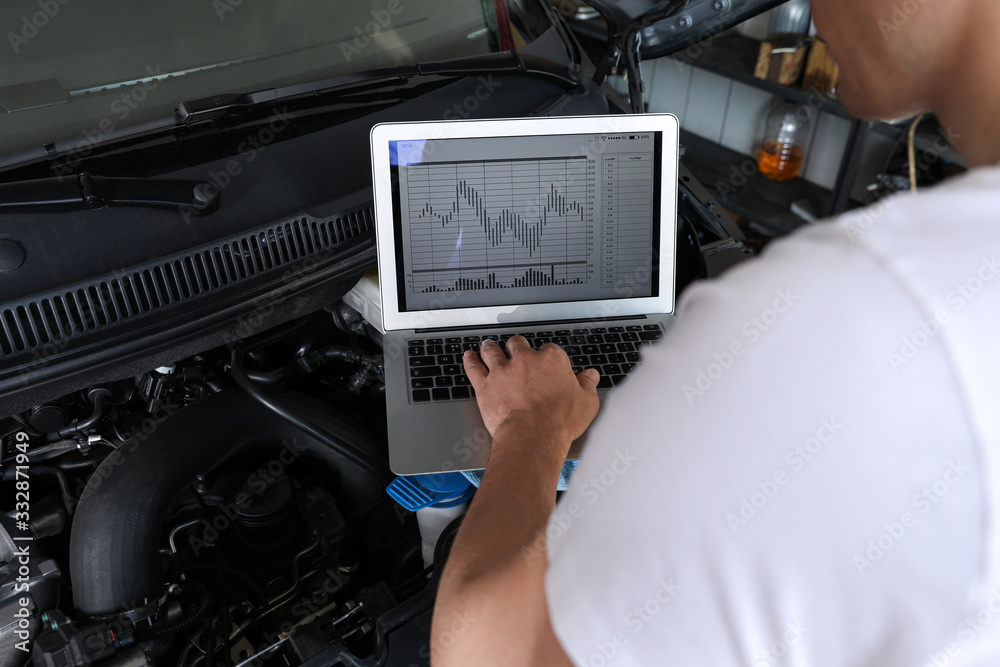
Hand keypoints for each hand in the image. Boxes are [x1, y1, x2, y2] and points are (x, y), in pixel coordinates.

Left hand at [463, 336, 600, 445]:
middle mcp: (525, 359)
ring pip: (493, 350)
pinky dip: (470, 360)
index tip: (545, 363)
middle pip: (518, 344)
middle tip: (515, 350)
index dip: (546, 356)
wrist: (533, 438)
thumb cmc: (560, 422)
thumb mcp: (586, 403)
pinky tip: (469, 356)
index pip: (549, 349)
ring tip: (489, 345)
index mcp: (552, 359)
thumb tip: (591, 375)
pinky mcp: (485, 384)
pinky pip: (474, 367)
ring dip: (491, 347)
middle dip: (516, 346)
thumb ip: (587, 385)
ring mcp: (502, 370)